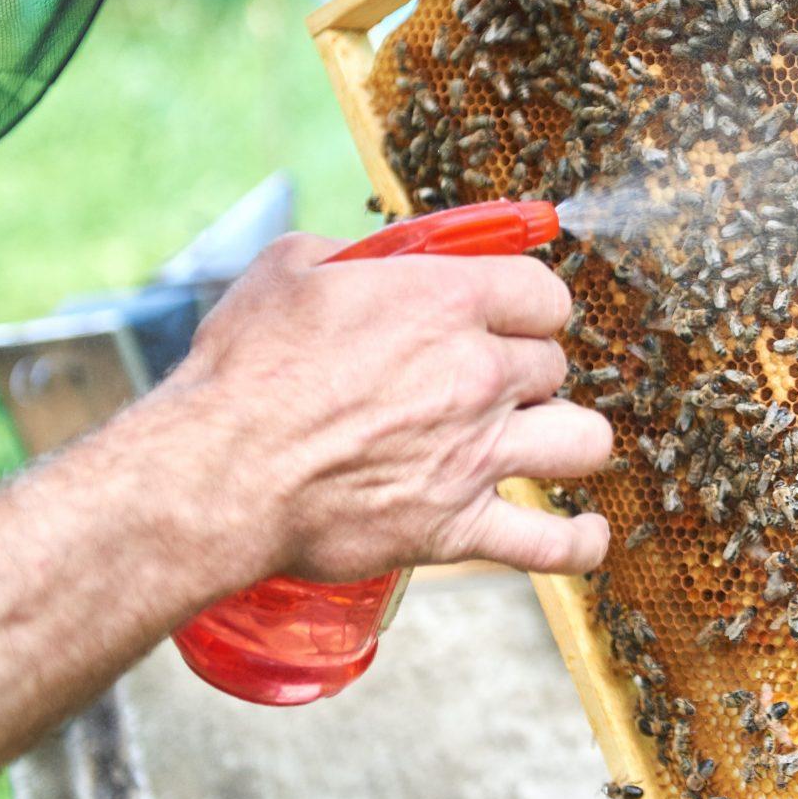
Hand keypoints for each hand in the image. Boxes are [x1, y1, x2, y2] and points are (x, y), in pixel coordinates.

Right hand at [164, 233, 611, 581]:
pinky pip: (551, 545)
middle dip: (523, 370)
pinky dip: (576, 542)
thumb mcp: (293, 268)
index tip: (505, 317)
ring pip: (582, 440)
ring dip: (560, 436)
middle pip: (554, 364)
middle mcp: (480, 376)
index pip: (546, 294)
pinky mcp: (458, 527)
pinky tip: (582, 531)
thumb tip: (385, 257)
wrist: (215, 471)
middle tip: (479, 383)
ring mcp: (478, 455)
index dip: (526, 305)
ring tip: (529, 439)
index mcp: (450, 302)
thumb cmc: (244, 367)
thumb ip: (360, 253)